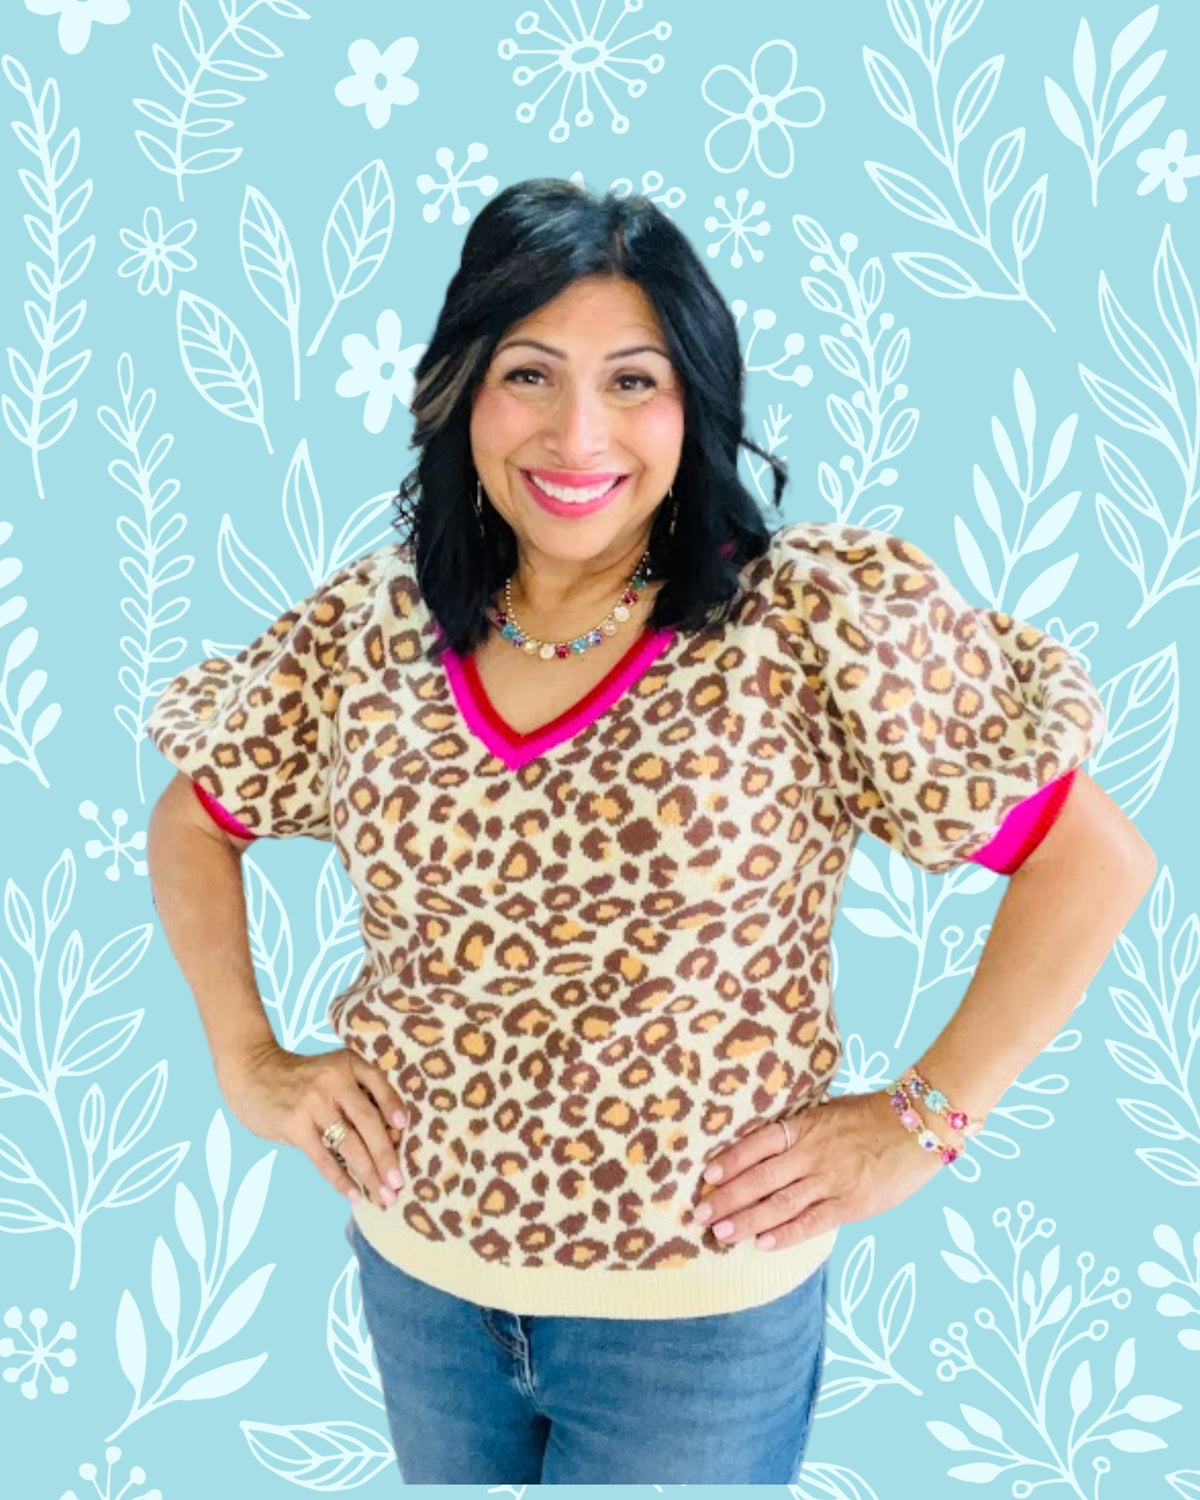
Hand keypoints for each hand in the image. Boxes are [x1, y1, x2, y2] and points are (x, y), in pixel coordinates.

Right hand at [218, 1040, 408, 1209]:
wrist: (252, 1072)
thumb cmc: (299, 1079)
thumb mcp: (329, 1072)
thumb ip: (353, 1094)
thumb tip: (388, 1136)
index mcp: (346, 1064)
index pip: (378, 1084)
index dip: (393, 1106)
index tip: (404, 1128)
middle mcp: (333, 1080)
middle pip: (368, 1121)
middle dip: (386, 1156)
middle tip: (398, 1183)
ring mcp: (313, 1103)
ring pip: (349, 1144)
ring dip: (369, 1174)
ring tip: (382, 1196)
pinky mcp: (295, 1125)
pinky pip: (324, 1158)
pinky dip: (341, 1179)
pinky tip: (354, 1194)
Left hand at [691, 1090, 945, 1250]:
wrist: (918, 1125)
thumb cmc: (870, 1116)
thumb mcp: (828, 1112)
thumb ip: (799, 1130)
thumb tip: (763, 1147)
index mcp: (805, 1126)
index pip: (757, 1144)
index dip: (730, 1160)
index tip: (706, 1176)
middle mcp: (812, 1154)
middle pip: (761, 1178)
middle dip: (728, 1197)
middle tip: (701, 1213)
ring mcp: (831, 1180)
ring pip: (780, 1204)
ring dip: (748, 1220)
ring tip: (721, 1234)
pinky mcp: (851, 1204)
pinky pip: (812, 1222)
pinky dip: (786, 1234)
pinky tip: (764, 1243)